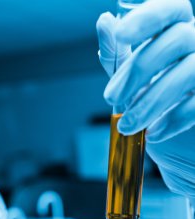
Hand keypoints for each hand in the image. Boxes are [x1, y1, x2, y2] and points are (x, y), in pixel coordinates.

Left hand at [97, 0, 194, 205]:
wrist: (171, 134)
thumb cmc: (149, 99)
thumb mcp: (129, 78)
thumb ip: (117, 54)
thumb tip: (104, 21)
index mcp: (174, 31)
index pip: (169, 9)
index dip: (147, 18)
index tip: (121, 35)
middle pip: (176, 40)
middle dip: (139, 70)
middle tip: (111, 98)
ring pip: (187, 73)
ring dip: (150, 102)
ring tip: (126, 125)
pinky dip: (172, 120)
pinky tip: (152, 134)